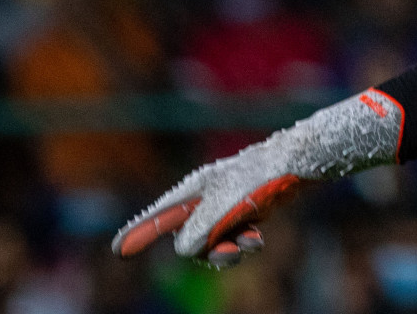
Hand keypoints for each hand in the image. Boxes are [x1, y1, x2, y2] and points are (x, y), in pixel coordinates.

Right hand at [112, 89, 403, 267]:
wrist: (299, 163)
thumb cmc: (260, 179)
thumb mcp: (225, 208)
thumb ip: (199, 230)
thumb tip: (184, 250)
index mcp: (195, 189)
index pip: (159, 215)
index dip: (141, 233)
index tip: (117, 249)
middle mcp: (206, 196)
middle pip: (189, 238)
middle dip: (208, 251)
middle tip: (232, 253)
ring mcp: (225, 203)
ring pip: (213, 242)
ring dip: (230, 250)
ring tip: (252, 243)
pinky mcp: (245, 210)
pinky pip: (234, 238)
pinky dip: (244, 242)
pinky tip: (258, 238)